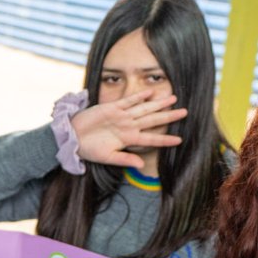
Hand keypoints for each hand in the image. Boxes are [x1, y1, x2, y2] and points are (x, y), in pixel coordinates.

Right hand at [69, 89, 186, 168]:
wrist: (72, 138)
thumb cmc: (88, 149)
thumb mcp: (107, 157)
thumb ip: (124, 159)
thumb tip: (140, 165)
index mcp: (128, 139)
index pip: (151, 138)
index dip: (165, 139)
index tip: (180, 140)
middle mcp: (128, 126)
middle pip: (153, 120)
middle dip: (169, 116)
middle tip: (186, 112)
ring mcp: (121, 116)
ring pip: (144, 108)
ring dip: (158, 104)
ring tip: (173, 99)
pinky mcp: (111, 108)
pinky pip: (128, 101)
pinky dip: (138, 97)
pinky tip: (150, 93)